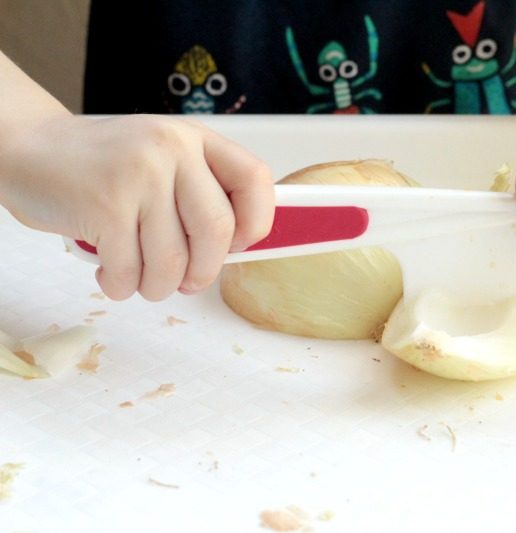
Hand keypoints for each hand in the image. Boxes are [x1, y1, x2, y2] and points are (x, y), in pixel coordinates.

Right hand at [0, 114, 273, 300]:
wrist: (28, 148)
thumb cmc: (102, 165)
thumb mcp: (161, 158)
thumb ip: (198, 191)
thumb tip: (236, 249)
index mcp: (194, 139)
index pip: (255, 179)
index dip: (257, 222)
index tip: (239, 245)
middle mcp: (171, 150)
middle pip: (217, 231)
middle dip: (205, 271)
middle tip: (187, 283)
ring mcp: (138, 176)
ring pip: (172, 261)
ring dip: (158, 287)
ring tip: (140, 279)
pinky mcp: (105, 206)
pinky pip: (130, 271)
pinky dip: (121, 286)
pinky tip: (111, 275)